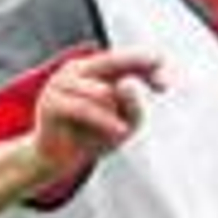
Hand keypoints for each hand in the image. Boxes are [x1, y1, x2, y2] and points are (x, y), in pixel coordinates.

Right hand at [30, 48, 163, 185]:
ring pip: (102, 91)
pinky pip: (85, 108)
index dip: (148, 65)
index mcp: (97, 69)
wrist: (59, 159)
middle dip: (138, 67)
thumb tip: (126, 84)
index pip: (126, 58)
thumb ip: (133, 106)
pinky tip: (121, 131)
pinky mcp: (51, 102)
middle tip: (163, 83)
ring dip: (117, 112)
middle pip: (113, 60)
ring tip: (120, 130)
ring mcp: (62, 82)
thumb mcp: (125, 124)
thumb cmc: (93, 136)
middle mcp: (79, 69)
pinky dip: (105, 120)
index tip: (165, 86)